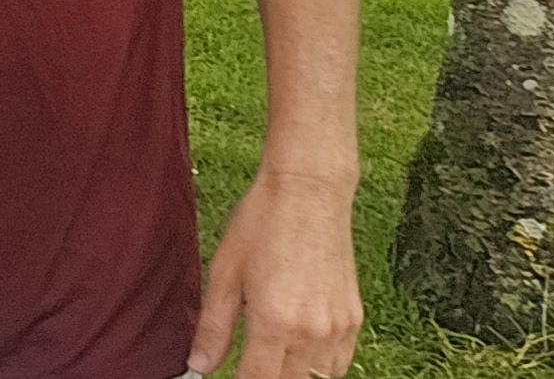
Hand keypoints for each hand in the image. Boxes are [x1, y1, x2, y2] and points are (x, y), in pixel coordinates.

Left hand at [192, 166, 360, 376]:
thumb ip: (213, 326)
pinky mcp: (354, 318)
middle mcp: (312, 331)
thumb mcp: (224, 272)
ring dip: (294, 376)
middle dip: (265, 378)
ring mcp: (338, 327)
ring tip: (272, 359)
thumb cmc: (262, 224)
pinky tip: (299, 352)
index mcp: (275, 321)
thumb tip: (199, 365)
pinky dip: (320, 367)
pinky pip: (340, 362)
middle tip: (247, 364)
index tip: (227, 377)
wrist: (308, 193)